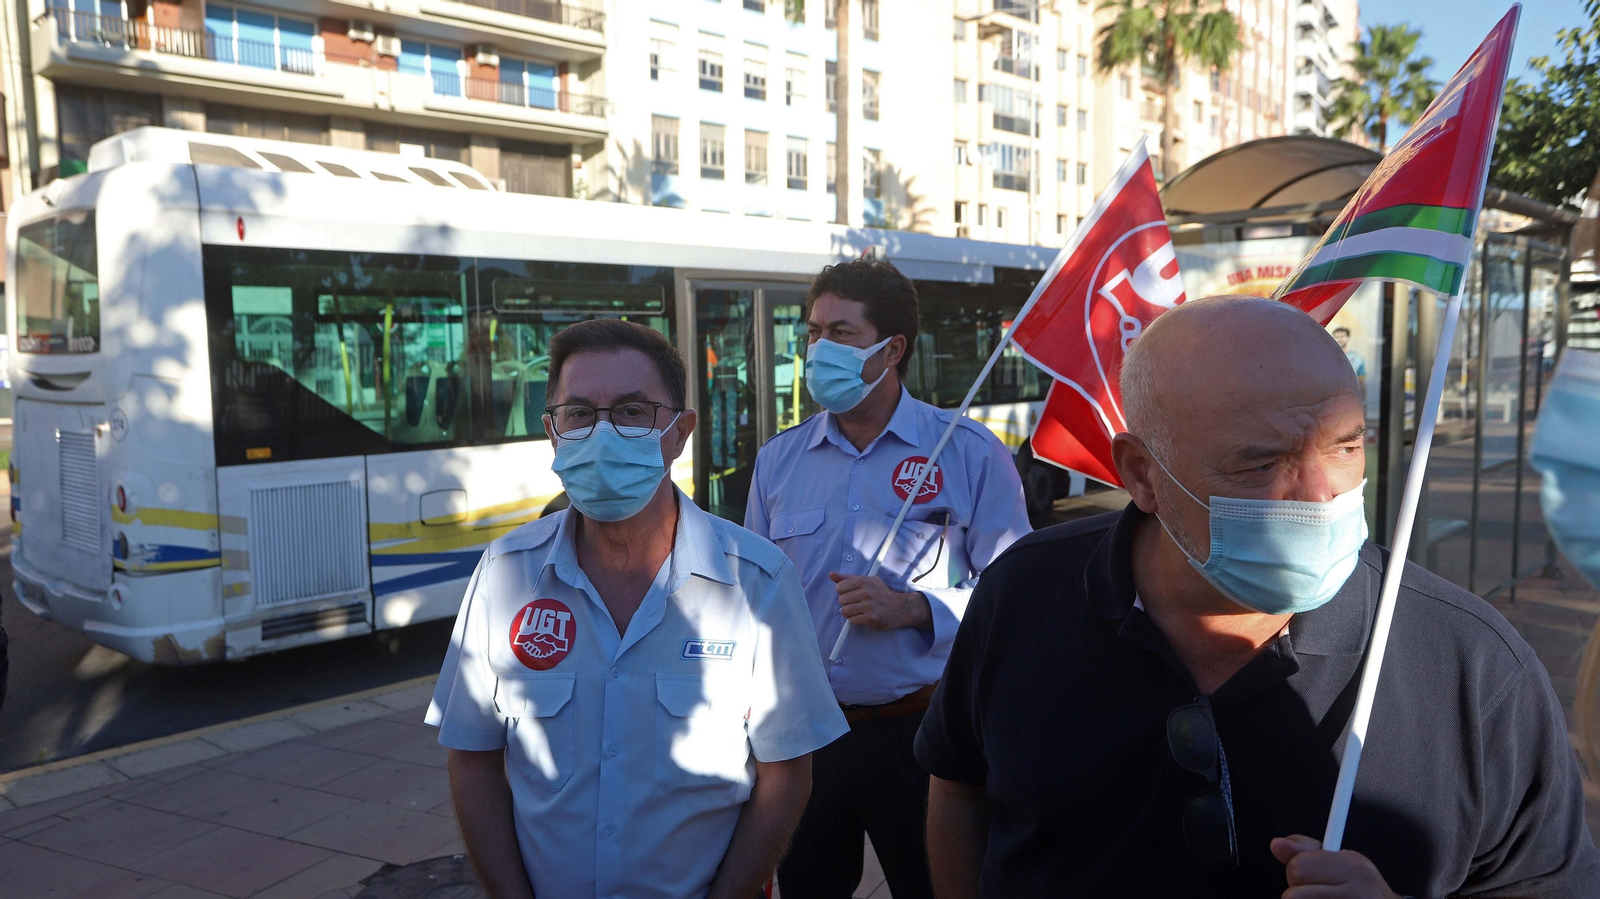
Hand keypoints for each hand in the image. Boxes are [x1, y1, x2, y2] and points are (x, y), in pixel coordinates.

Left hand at [829, 572, 931, 629]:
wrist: (900, 607)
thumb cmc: (881, 593)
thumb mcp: (867, 581)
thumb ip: (848, 578)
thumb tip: (831, 575)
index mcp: (863, 581)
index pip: (840, 587)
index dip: (844, 592)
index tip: (852, 594)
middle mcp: (866, 592)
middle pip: (841, 600)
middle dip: (847, 603)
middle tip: (858, 603)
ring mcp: (869, 606)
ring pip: (845, 611)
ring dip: (850, 613)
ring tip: (859, 611)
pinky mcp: (871, 618)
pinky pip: (852, 621)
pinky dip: (856, 620)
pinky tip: (864, 616)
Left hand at [1271, 834, 1399, 898]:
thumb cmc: (1359, 888)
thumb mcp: (1340, 861)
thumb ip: (1305, 850)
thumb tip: (1276, 843)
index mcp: (1355, 867)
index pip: (1298, 868)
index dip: (1297, 872)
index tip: (1308, 874)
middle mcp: (1359, 893)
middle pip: (1293, 894)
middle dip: (1299, 891)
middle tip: (1319, 891)